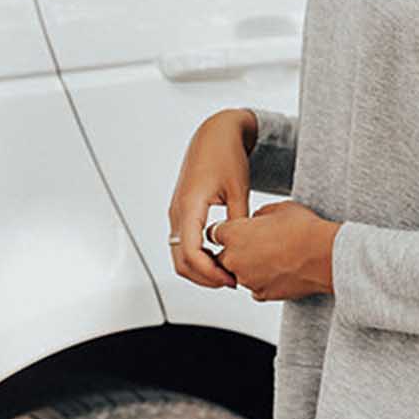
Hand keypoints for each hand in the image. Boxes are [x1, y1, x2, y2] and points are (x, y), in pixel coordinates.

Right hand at [169, 109, 253, 289]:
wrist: (214, 135)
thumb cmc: (226, 155)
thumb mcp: (239, 189)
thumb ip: (238, 221)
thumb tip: (241, 249)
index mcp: (189, 206)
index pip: (191, 253)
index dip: (210, 273)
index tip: (231, 280)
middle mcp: (177, 212)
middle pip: (180, 261)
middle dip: (204, 278)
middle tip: (232, 282)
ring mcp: (176, 213)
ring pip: (179, 255)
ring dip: (200, 269)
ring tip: (228, 273)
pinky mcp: (181, 213)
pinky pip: (182, 244)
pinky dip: (197, 258)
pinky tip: (219, 258)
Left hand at [207, 201, 341, 301]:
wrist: (324, 255)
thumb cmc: (304, 230)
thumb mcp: (279, 208)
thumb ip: (259, 214)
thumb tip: (256, 220)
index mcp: (234, 234)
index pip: (214, 233)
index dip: (225, 231)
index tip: (234, 231)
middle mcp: (234, 259)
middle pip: (221, 258)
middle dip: (233, 253)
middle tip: (254, 246)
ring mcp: (247, 279)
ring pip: (238, 275)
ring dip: (249, 268)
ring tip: (273, 257)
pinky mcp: (261, 294)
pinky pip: (255, 288)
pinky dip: (263, 281)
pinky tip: (279, 271)